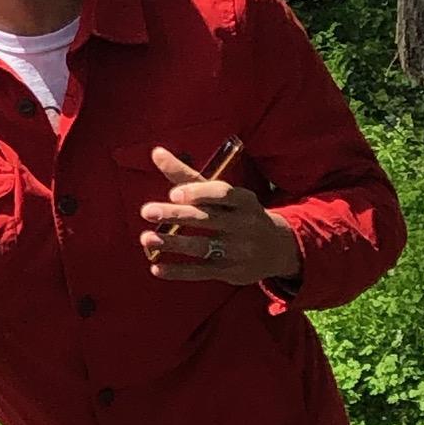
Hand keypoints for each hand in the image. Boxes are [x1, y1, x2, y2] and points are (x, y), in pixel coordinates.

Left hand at [141, 146, 300, 286]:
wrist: (277, 248)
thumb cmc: (237, 213)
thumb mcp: (222, 193)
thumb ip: (187, 176)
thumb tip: (156, 152)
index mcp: (244, 201)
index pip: (223, 194)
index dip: (199, 193)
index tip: (173, 193)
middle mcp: (244, 224)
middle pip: (207, 219)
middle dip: (176, 214)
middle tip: (146, 211)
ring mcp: (239, 250)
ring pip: (202, 246)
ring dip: (172, 243)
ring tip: (146, 238)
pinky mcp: (232, 272)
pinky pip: (202, 272)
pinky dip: (178, 271)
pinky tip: (156, 268)